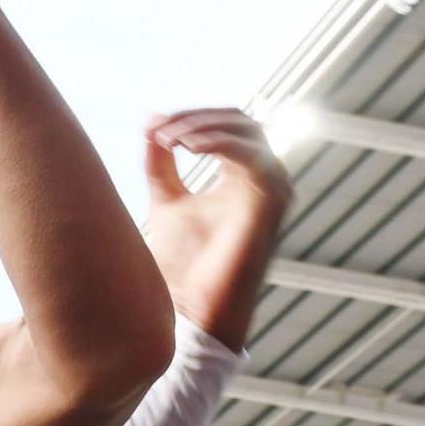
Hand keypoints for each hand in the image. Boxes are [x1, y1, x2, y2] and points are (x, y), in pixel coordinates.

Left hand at [143, 108, 292, 352]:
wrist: (192, 309)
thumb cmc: (183, 265)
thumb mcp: (166, 202)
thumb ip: (161, 165)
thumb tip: (151, 123)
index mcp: (242, 177)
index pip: (228, 125)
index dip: (193, 116)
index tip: (153, 126)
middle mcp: (264, 180)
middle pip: (240, 121)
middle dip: (196, 117)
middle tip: (158, 130)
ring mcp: (273, 191)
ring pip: (249, 132)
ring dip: (205, 127)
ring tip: (168, 139)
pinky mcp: (272, 204)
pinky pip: (254, 156)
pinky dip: (220, 143)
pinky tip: (187, 148)